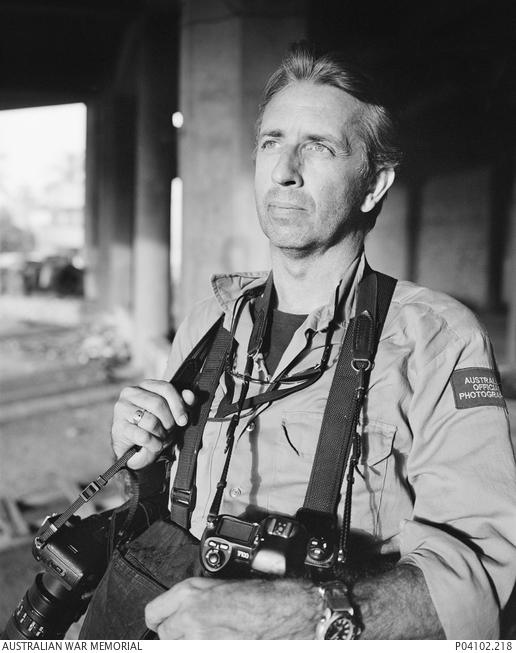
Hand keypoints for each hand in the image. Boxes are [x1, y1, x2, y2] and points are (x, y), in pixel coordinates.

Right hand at [111, 380, 195, 468]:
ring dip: (161, 434)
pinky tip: (154, 446)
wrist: (133, 450)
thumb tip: (189, 395)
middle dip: (169, 422)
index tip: (183, 421)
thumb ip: (182, 403)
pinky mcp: (118, 427)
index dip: (178, 404)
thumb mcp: (171, 415)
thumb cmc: (154, 428)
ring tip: (160, 439)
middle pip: (158, 404)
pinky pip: (143, 436)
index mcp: (145, 385)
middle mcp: (130, 392)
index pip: (165, 388)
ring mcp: (122, 409)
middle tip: (169, 432)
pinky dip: (153, 444)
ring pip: (151, 421)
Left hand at [144, 576, 320, 639]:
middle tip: (193, 627)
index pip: (153, 613)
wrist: (283, 612)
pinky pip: (196, 652)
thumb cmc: (258, 597)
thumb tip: (177, 611)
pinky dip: (204, 647)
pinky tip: (219, 640)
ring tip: (209, 635)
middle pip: (164, 634)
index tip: (166, 620)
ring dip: (188, 642)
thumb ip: (191, 598)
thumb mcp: (217, 586)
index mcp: (190, 594)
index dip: (161, 616)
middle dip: (177, 632)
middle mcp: (189, 618)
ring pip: (178, 647)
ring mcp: (198, 641)